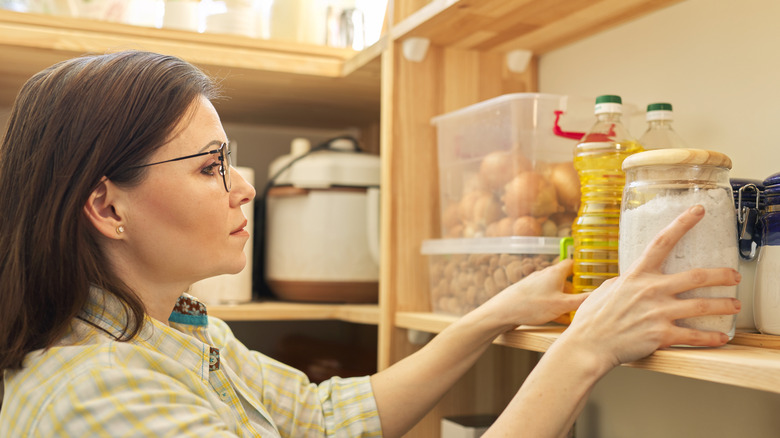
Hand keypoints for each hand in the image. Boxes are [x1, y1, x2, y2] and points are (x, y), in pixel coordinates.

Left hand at [478, 258, 588, 328]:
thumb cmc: (530, 305)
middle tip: (584, 298)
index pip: (573, 264)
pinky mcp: (527, 295)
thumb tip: (599, 295)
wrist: (501, 312)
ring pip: (555, 290)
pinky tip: (556, 318)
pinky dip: (553, 306)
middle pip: (564, 278)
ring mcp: (534, 285)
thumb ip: (582, 300)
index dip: (583, 269)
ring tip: (572, 312)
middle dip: (574, 289)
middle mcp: (544, 275)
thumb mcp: (562, 305)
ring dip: (564, 300)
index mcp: (554, 272)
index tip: (593, 275)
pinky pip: (545, 298)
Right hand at [563, 204, 740, 368]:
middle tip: (734, 276)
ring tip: (735, 305)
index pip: (662, 242)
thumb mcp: (608, 289)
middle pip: (696, 276)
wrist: (589, 345)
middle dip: (721, 275)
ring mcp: (658, 313)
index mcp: (637, 275)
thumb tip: (635, 277)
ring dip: (724, 305)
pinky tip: (722, 337)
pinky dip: (712, 338)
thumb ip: (627, 281)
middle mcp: (651, 290)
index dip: (682, 223)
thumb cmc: (593, 319)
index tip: (698, 211)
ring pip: (702, 306)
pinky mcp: (661, 335)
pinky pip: (694, 336)